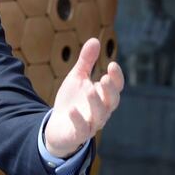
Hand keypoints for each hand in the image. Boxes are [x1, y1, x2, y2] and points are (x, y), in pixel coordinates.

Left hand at [44, 38, 124, 157]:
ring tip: (90, 90)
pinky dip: (78, 120)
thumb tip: (95, 39)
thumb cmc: (72, 101)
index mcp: (104, 97)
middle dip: (109, 90)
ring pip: (100, 115)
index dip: (116, 77)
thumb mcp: (77, 78)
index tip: (112, 64)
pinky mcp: (78, 135)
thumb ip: (86, 62)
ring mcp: (92, 124)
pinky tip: (72, 110)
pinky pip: (82, 129)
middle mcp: (102, 111)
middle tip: (104, 78)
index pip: (116, 87)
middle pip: (112, 102)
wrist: (57, 127)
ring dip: (96, 103)